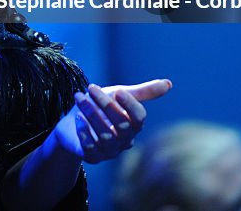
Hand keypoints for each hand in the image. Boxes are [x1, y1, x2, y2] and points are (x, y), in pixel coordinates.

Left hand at [53, 79, 171, 163]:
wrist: (71, 124)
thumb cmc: (100, 109)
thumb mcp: (118, 96)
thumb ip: (142, 92)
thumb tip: (169, 83)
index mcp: (133, 125)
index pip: (139, 118)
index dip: (130, 105)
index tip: (117, 91)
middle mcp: (125, 140)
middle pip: (121, 124)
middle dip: (106, 104)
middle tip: (91, 87)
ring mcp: (109, 151)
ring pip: (105, 135)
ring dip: (91, 113)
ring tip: (79, 97)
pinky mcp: (92, 157)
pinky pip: (91, 148)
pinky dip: (84, 131)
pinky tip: (77, 117)